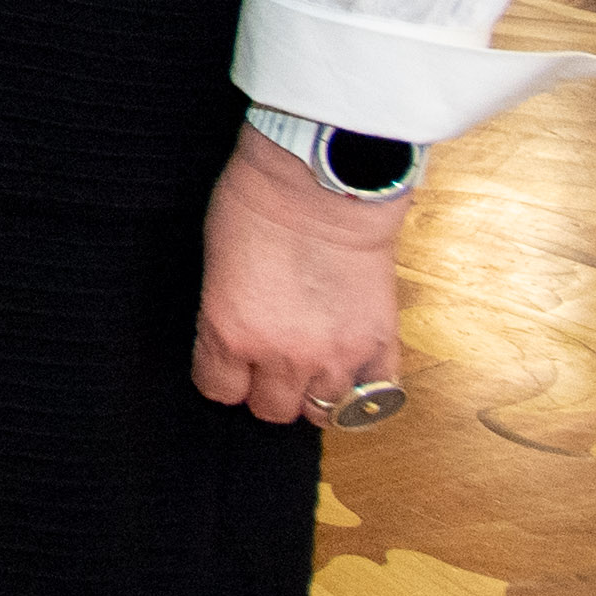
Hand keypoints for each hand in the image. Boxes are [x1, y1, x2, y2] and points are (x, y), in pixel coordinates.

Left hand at [189, 125, 410, 426]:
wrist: (321, 183)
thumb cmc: (256, 203)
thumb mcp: (215, 265)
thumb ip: (224, 314)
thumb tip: (234, 341)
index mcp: (230, 333)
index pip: (219, 390)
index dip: (223, 376)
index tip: (229, 363)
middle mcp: (282, 355)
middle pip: (272, 410)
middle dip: (267, 388)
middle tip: (271, 361)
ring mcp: (336, 355)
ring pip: (323, 412)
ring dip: (315, 391)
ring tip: (313, 363)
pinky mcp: (380, 344)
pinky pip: (376, 397)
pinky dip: (365, 391)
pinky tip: (353, 369)